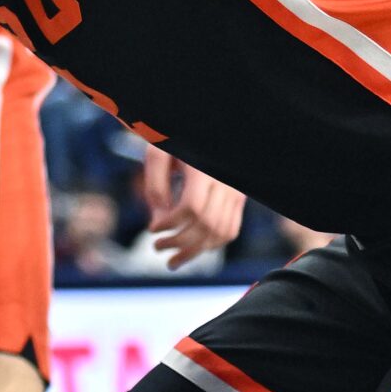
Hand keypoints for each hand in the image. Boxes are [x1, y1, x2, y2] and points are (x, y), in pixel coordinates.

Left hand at [140, 145, 243, 269]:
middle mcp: (225, 182)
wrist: (201, 131)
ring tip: (172, 260)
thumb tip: (160, 220)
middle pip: (207, 224)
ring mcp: (235, 192)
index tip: (152, 229)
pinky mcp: (239, 198)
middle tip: (157, 248)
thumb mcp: (157, 154)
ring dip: (196, 251)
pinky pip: (231, 229)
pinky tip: (192, 249)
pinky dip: (212, 244)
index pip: (192, 207)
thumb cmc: (173, 140)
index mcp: (204, 169)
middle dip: (180, 243)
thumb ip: (156, 185)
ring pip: (222, 232)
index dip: (171, 224)